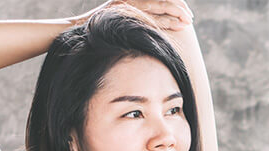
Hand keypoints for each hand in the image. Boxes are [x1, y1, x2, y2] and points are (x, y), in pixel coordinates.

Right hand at [74, 1, 193, 30]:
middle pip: (161, 0)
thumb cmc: (98, 30)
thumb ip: (134, 20)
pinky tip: (178, 25)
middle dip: (178, 8)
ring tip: (188, 21)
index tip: (186, 13)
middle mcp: (131, 0)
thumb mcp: (118, 20)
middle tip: (190, 18)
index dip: (173, 4)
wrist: (78, 30)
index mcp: (130, 0)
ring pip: (159, 5)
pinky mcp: (127, 13)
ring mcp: (129, 5)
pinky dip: (167, 20)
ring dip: (176, 13)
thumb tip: (152, 27)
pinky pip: (151, 16)